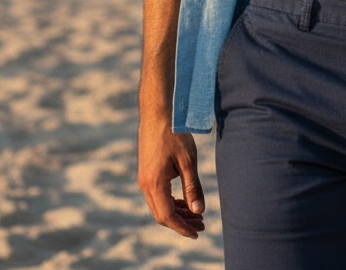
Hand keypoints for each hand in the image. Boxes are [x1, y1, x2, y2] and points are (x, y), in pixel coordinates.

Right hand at [137, 117, 205, 238]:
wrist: (158, 113)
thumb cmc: (174, 133)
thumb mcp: (188, 161)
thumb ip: (193, 187)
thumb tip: (199, 211)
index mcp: (155, 183)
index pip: (167, 216)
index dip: (182, 228)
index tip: (197, 234)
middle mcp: (145, 184)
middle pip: (162, 215)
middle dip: (181, 223)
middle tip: (201, 226)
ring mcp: (144, 179)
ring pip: (159, 206)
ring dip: (177, 213)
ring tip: (197, 215)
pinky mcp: (146, 172)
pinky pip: (157, 195)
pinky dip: (171, 202)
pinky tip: (185, 201)